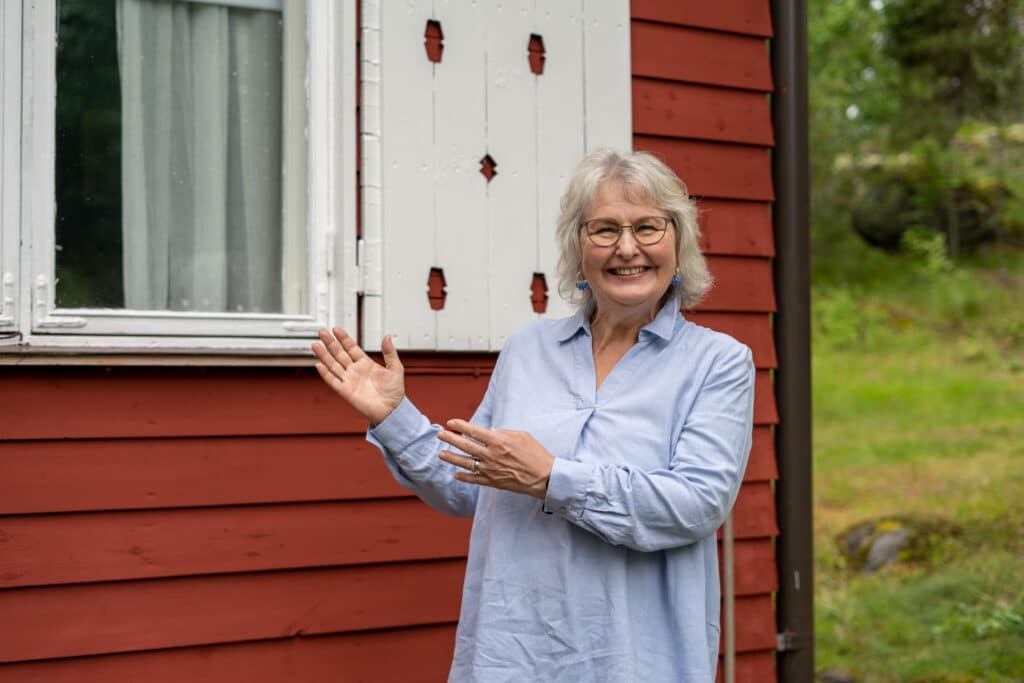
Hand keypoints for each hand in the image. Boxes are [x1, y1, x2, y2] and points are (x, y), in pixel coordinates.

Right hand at [312, 328, 404, 425]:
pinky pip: (332, 381)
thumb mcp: (395, 368)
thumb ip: (390, 353)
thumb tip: (387, 337)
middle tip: (322, 333)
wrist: (392, 410)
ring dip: (324, 355)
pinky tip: (319, 364)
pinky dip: (325, 373)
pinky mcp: (345, 391)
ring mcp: (349, 380)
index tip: (336, 330)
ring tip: (315, 345)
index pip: (351, 348)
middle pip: (339, 354)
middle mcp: (355, 371)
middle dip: (330, 343)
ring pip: (333, 365)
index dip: (343, 338)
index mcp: (366, 364)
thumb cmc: (394, 392)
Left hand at [437, 420, 554, 499]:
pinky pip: (474, 479)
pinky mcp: (493, 482)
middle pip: (465, 445)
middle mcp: (491, 455)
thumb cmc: (535, 453)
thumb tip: (488, 432)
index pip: (473, 431)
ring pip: (465, 463)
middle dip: (450, 439)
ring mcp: (490, 470)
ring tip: (441, 454)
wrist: (544, 477)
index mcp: (499, 441)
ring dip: (451, 458)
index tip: (450, 422)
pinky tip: (455, 475)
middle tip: (440, 435)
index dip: (460, 426)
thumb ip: (503, 432)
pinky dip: (463, 477)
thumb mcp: (521, 435)